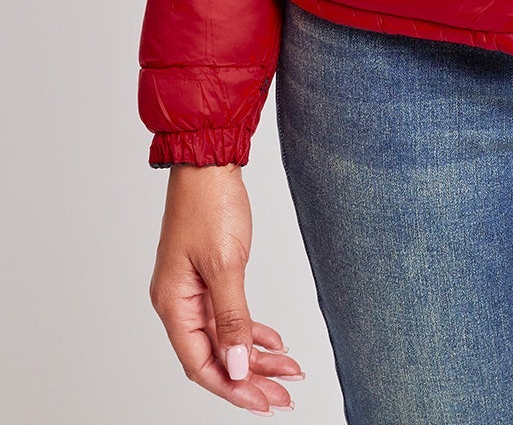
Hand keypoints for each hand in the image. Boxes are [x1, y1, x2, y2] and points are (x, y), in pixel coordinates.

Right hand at [149, 164, 305, 413]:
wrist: (210, 161)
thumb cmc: (210, 204)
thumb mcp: (226, 264)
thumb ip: (232, 319)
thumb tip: (238, 367)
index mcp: (173, 304)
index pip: (201, 363)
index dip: (232, 387)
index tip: (264, 402)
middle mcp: (179, 302)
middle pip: (215, 356)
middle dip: (251, 378)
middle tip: (285, 396)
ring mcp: (194, 289)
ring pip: (226, 337)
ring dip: (257, 356)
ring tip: (290, 373)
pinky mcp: (210, 275)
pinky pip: (231, 314)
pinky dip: (253, 330)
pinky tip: (276, 343)